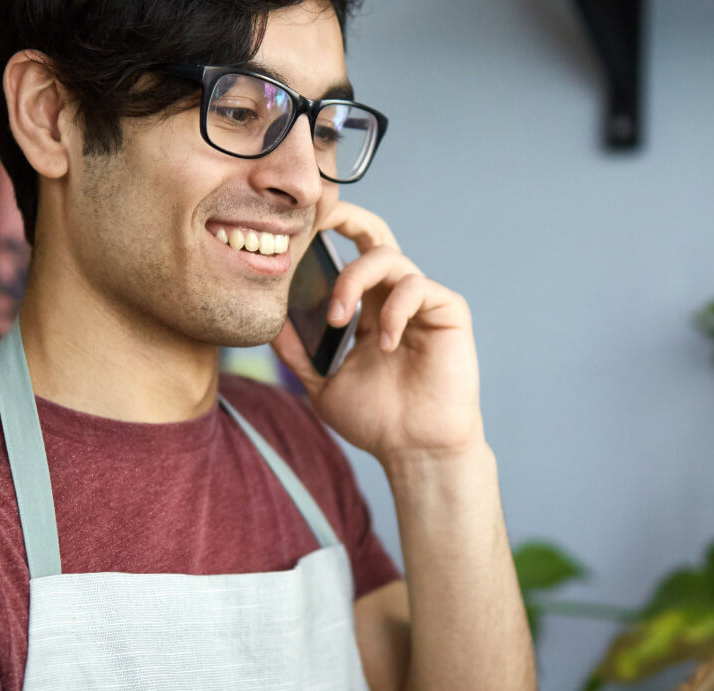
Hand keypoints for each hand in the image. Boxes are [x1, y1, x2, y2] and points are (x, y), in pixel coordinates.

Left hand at [271, 201, 481, 464]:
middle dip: (345, 217)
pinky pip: (417, 287)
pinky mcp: (448, 311)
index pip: (346, 254)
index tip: (290, 230)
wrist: (416, 450)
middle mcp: (393, 297)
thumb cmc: (376, 420)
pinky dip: (393, 310)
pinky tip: (382, 343)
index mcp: (366, 308)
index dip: (323, 235)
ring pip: (388, 256)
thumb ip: (296, 351)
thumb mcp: (321, 383)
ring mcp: (422, 302)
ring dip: (354, 280)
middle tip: (315, 222)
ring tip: (338, 320)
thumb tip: (266, 319)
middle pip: (373, 235)